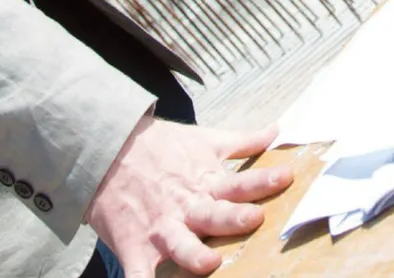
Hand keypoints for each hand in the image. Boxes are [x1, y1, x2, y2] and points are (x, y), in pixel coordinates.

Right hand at [84, 115, 292, 276]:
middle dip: (232, 219)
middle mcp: (185, 207)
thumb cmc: (159, 147)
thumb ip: (242, 142)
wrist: (107, 148)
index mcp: (203, 183)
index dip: (263, 181)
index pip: (239, 183)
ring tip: (210, 262)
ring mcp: (160, 228)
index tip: (286, 178)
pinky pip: (138, 273)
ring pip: (180, 245)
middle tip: (251, 219)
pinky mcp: (135, 245)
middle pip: (213, 215)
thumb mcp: (203, 140)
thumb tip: (276, 131)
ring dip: (194, 255)